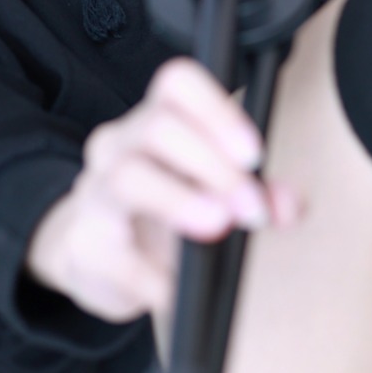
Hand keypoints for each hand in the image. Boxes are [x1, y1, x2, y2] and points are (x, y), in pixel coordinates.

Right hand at [25, 59, 298, 322]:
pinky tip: (177, 289)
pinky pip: (117, 255)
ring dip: (180, 202)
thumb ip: (259, 194)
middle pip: (157, 127)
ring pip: (127, 177)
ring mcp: (94, 192)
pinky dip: (154, 276)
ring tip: (217, 226)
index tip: (252, 154)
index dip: (216, 110)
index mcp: (155, 121)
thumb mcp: (213, 197)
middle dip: (213, 167)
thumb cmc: (161, 212)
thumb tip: (288, 204)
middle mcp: (119, 145)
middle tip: (250, 208)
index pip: (177, 83)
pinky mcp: (83, 244)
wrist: (95, 256)